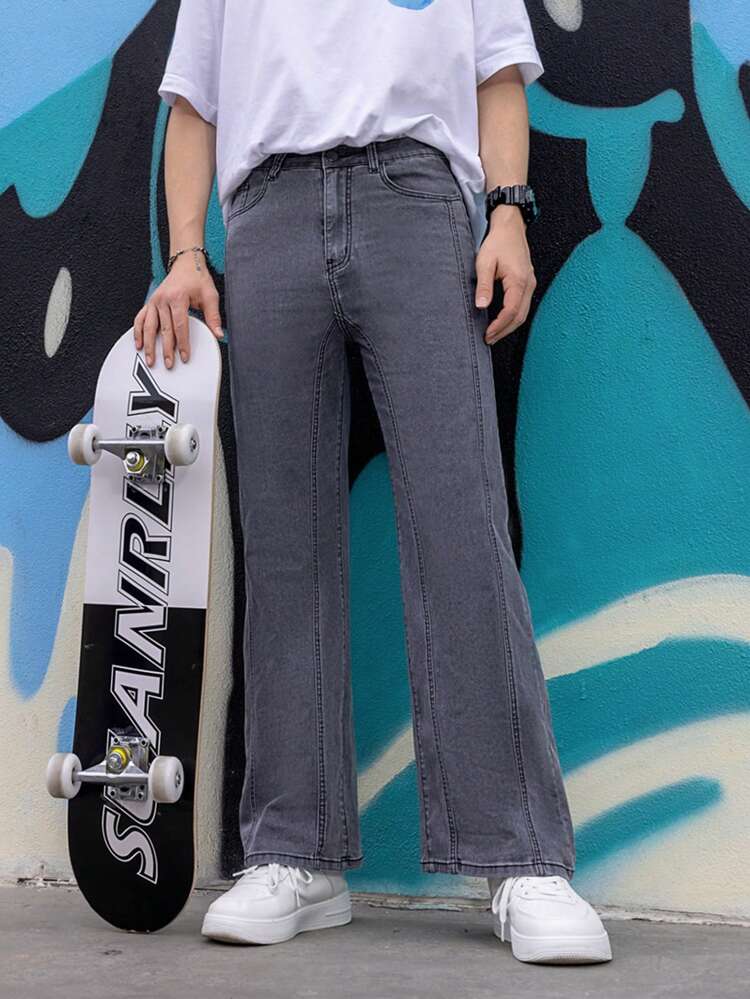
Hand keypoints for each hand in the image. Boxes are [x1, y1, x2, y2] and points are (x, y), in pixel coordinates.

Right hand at [133, 253, 223, 367]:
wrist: (185, 264)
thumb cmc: (198, 280)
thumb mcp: (210, 296)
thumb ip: (213, 316)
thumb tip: (218, 334)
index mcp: (178, 297)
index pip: (180, 325)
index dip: (182, 343)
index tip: (184, 356)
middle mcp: (163, 299)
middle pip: (163, 329)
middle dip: (165, 349)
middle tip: (168, 364)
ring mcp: (154, 301)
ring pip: (148, 326)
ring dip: (148, 345)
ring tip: (150, 360)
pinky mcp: (149, 303)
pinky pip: (140, 319)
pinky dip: (137, 332)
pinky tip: (138, 345)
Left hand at [475, 207, 536, 344]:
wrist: (510, 227)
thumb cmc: (498, 242)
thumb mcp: (485, 263)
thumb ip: (484, 286)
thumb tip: (481, 306)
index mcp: (519, 281)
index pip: (511, 311)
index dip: (499, 326)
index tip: (487, 334)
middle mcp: (528, 284)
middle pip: (519, 316)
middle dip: (504, 330)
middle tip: (489, 339)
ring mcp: (530, 284)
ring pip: (523, 313)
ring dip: (509, 326)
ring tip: (494, 334)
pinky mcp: (528, 283)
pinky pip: (523, 305)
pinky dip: (513, 317)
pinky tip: (502, 321)